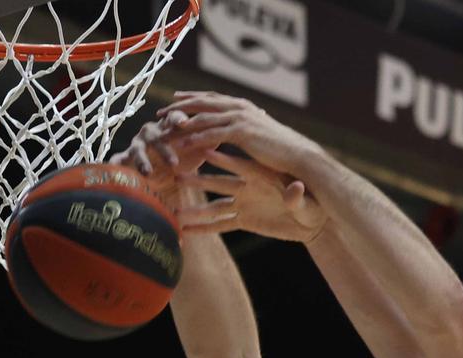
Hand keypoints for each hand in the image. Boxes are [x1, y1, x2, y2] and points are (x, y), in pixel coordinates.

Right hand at [108, 111, 206, 209]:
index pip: (174, 118)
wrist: (170, 174)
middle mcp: (152, 132)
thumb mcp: (199, 148)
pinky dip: (116, 163)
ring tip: (148, 173)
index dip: (177, 119)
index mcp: (169, 126)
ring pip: (137, 149)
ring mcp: (138, 145)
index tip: (184, 123)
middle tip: (174, 163)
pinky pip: (119, 160)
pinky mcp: (127, 158)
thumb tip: (226, 130)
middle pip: (155, 136)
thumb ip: (209, 139)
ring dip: (142, 160)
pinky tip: (112, 168)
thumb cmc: (188, 156)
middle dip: (163, 148)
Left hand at [156, 91, 326, 178]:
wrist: (300, 156)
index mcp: (245, 107)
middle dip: (180, 105)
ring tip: (165, 128)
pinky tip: (182, 145)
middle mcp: (241, 108)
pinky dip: (195, 138)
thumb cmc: (283, 151)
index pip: (213, 98)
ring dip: (182, 121)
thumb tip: (243, 128)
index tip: (176, 99)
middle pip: (203, 102)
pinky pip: (212, 134)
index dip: (193, 97)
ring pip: (204, 117)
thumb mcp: (262, 134)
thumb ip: (249, 128)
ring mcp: (241, 118)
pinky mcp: (242, 133)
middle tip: (162, 110)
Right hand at [177, 150, 328, 243]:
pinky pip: (221, 225)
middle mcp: (248, 189)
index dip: (224, 160)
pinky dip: (203, 228)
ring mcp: (244, 205)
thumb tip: (296, 188)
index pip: (240, 166)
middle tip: (177, 174)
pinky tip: (185, 229)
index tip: (206, 151)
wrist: (312, 223)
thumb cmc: (313, 207)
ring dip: (195, 208)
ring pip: (214, 206)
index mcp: (262, 179)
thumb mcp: (306, 203)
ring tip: (173, 208)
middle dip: (198, 181)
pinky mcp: (244, 221)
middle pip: (219, 184)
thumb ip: (296, 196)